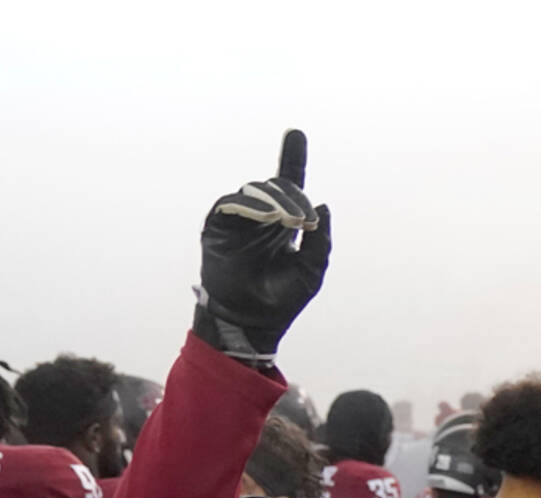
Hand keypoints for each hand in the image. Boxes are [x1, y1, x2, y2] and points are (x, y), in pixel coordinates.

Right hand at [193, 130, 331, 364]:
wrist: (254, 321)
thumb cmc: (283, 299)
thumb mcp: (312, 270)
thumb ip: (321, 240)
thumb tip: (322, 205)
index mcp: (284, 223)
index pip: (289, 185)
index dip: (293, 158)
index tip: (296, 133)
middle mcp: (261, 216)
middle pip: (276, 186)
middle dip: (293, 196)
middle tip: (306, 219)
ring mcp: (239, 221)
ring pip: (255, 191)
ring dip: (276, 201)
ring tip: (290, 221)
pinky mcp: (218, 227)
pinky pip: (231, 204)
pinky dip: (250, 206)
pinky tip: (267, 218)